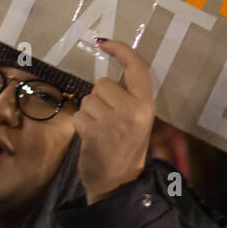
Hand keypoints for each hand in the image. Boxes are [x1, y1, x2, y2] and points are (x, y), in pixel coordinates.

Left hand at [73, 39, 155, 204]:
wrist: (118, 184)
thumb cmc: (126, 149)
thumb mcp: (138, 120)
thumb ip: (129, 98)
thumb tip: (111, 75)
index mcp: (147, 105)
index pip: (137, 68)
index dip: (121, 50)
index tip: (105, 43)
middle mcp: (134, 110)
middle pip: (103, 84)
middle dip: (99, 98)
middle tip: (107, 120)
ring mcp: (114, 121)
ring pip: (89, 99)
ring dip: (89, 113)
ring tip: (100, 131)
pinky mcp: (95, 132)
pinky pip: (79, 115)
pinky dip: (81, 125)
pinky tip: (91, 138)